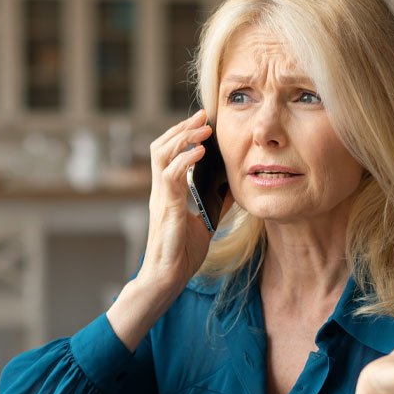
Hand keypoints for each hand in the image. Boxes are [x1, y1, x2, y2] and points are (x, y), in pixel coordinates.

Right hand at [136, 109, 234, 292]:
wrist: (167, 277)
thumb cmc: (181, 253)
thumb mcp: (206, 223)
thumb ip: (215, 204)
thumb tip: (232, 189)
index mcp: (168, 192)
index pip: (168, 154)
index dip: (183, 135)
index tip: (202, 123)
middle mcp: (161, 191)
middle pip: (162, 146)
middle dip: (181, 128)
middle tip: (203, 115)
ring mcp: (161, 197)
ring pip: (162, 154)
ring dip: (182, 137)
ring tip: (201, 128)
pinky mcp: (166, 208)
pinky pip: (170, 175)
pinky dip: (185, 160)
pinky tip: (199, 153)